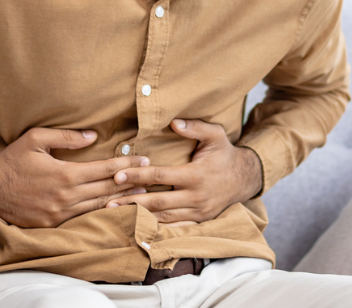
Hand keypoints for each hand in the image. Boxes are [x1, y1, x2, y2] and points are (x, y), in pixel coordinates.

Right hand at [0, 127, 149, 227]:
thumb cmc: (13, 159)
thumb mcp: (37, 139)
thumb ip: (66, 137)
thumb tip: (93, 135)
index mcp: (65, 174)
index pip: (104, 170)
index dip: (127, 165)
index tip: (145, 160)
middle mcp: (65, 196)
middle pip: (106, 189)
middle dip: (131, 183)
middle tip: (151, 178)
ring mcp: (59, 213)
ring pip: (97, 206)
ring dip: (121, 200)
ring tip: (141, 195)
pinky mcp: (52, 224)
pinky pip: (82, 218)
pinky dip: (100, 212)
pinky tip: (113, 208)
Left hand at [106, 119, 262, 224]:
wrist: (245, 178)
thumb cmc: (225, 153)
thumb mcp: (216, 135)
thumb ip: (195, 127)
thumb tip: (173, 122)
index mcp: (196, 175)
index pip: (160, 175)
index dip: (138, 175)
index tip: (117, 175)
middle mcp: (196, 196)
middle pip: (157, 201)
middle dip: (131, 201)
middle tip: (107, 202)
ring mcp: (197, 212)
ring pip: (162, 218)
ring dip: (138, 217)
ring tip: (115, 215)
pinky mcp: (198, 221)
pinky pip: (173, 227)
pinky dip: (154, 228)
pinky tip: (137, 226)